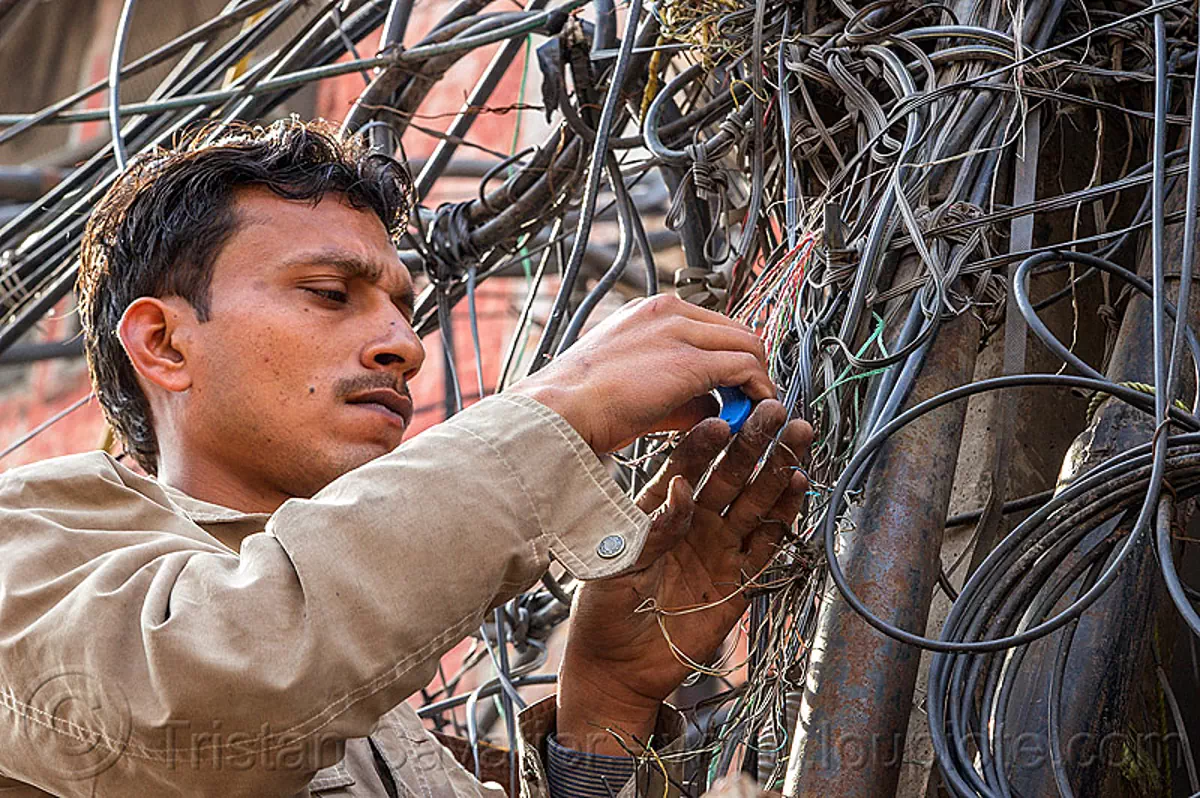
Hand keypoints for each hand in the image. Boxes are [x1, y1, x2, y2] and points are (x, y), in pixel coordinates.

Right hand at [507, 295, 773, 452]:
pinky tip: (752, 412)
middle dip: (750, 365)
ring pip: (746, 344)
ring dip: (757, 378)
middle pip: (735, 330)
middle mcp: (666, 313)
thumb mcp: (629, 381)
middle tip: (750, 398)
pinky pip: (744, 368)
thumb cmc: (578, 403)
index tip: (733, 383)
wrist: (557, 410)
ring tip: (754, 408)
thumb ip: (673, 388)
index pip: (709, 324)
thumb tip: (709, 404)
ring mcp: (679, 333)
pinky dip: (757, 390)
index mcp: (648, 313)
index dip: (728, 355)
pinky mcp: (688, 362)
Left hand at [556, 401, 811, 753]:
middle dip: (754, 442)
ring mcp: (719, 547)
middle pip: (730, 474)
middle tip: (775, 411)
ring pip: (755, 500)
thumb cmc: (606, 609)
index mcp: (661, 509)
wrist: (618, 666)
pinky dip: (783, 517)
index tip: (720, 419)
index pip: (686, 466)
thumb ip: (654, 528)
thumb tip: (681, 489)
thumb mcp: (621, 564)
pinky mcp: (738, 579)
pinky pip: (766, 543)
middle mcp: (695, 521)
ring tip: (797, 438)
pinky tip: (798, 487)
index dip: (703, 443)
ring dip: (777, 470)